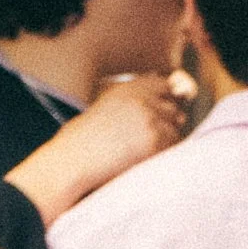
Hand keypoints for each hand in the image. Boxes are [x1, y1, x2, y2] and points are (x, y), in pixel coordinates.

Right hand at [10, 72, 191, 224]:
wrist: (72, 160)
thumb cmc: (80, 145)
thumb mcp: (104, 112)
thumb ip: (130, 108)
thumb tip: (158, 116)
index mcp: (127, 88)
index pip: (163, 86)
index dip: (167, 103)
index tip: (164, 117)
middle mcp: (140, 97)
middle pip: (173, 108)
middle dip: (168, 125)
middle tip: (153, 143)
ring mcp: (149, 116)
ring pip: (175, 128)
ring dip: (166, 143)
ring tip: (144, 155)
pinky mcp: (153, 137)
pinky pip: (172, 146)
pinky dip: (164, 156)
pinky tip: (145, 162)